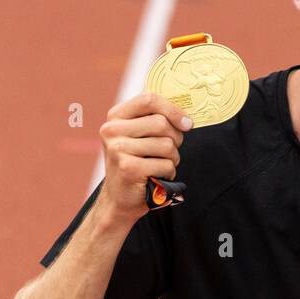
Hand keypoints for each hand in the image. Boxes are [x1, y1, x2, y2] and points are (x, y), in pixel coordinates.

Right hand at [98, 91, 191, 219]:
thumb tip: (186, 117)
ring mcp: (118, 149)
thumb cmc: (136, 164)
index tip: (187, 123)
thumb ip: (154, 120)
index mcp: (115, 117)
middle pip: (161, 123)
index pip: (149, 100)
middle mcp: (112, 130)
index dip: (173, 110)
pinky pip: (166, 165)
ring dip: (172, 159)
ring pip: (166, 145)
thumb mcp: (138, 137)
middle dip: (175, 139)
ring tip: (159, 165)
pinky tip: (157, 177)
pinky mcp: (129, 168)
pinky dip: (168, 173)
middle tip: (169, 151)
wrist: (119, 198)